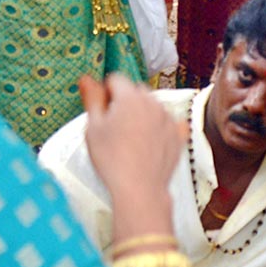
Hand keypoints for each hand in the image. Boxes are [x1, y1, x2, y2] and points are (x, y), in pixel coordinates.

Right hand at [80, 74, 185, 200]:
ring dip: (142, 114)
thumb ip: (92, 99)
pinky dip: (158, 128)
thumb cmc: (111, 159)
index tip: (102, 111)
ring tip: (130, 141)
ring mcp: (168, 117)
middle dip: (124, 102)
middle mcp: (153, 102)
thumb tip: (86, 78)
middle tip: (114, 128)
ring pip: (152, 106)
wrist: (139, 188)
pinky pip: (167, 122)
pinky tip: (148, 144)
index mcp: (131, 97)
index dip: (105, 93)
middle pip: (135, 91)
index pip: (116, 79)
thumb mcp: (93, 127)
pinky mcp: (179, 132)